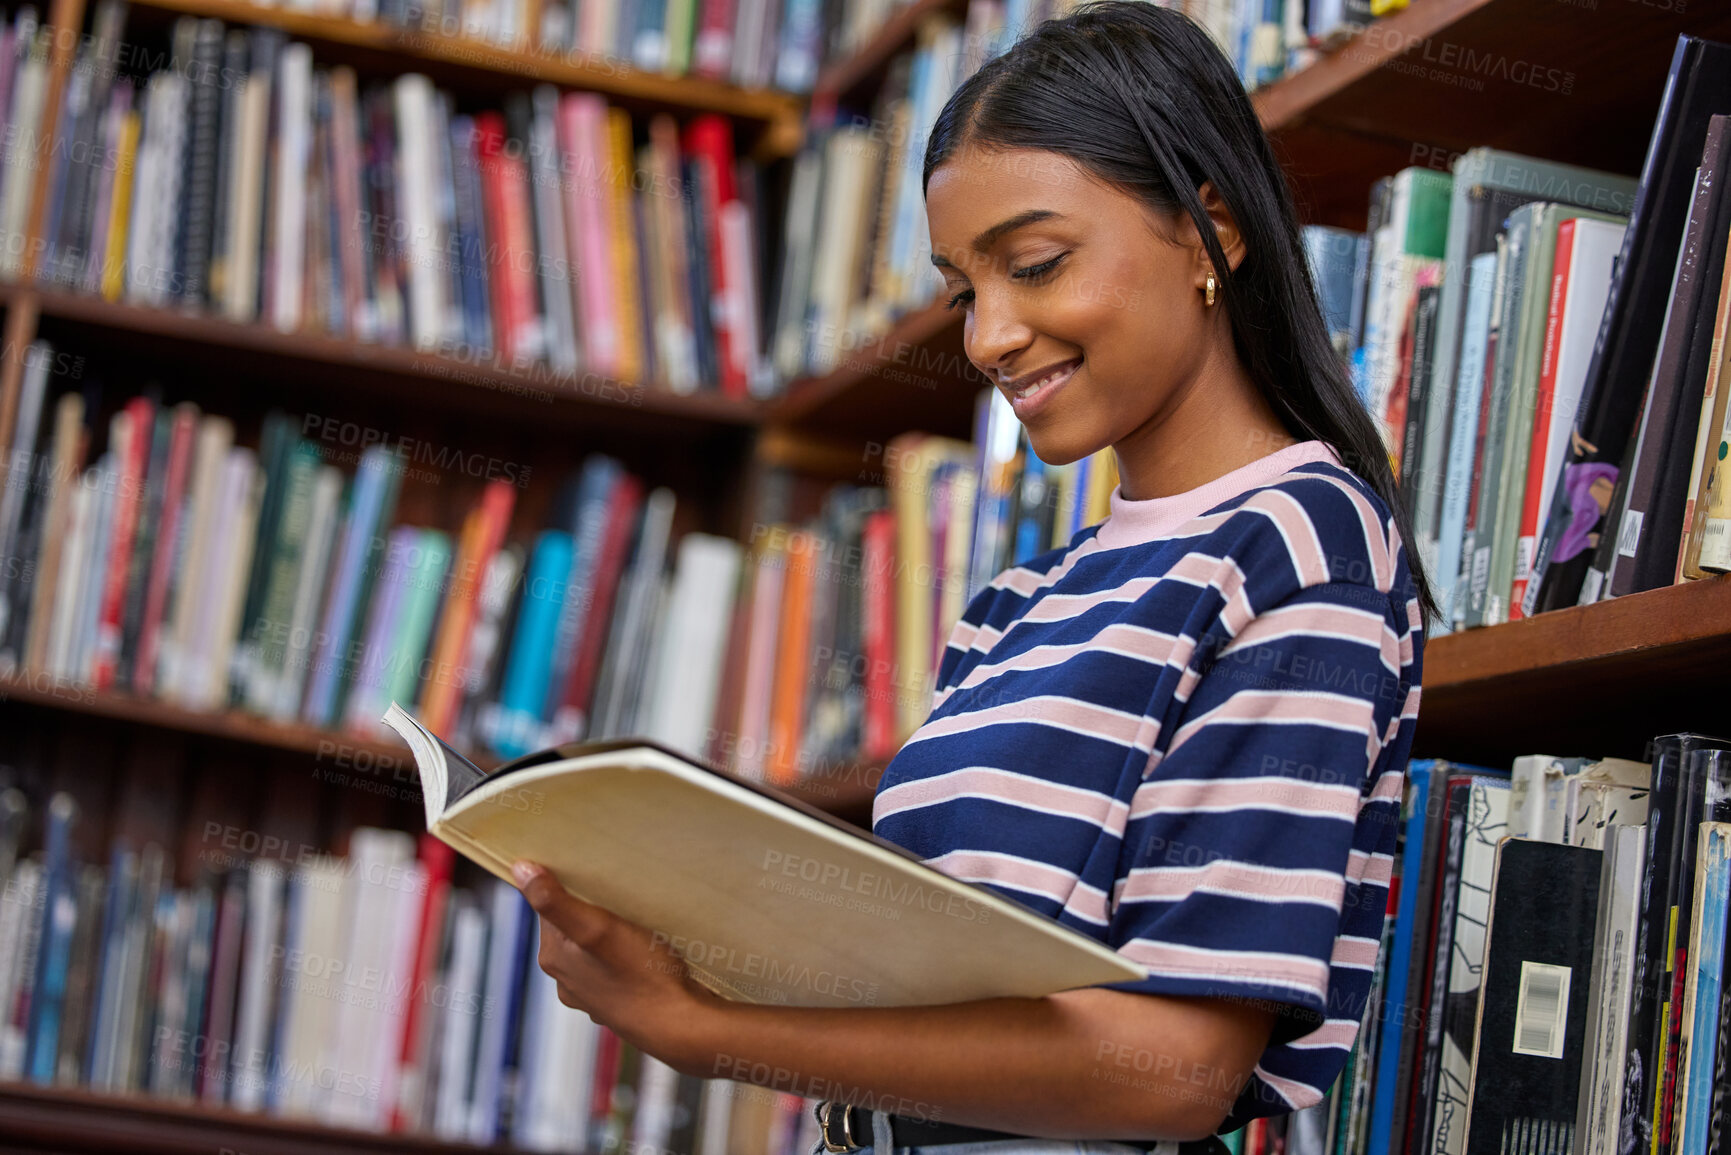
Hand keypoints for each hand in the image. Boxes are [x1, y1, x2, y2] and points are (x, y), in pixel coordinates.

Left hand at [511, 860, 724, 1073]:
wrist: (681, 1025)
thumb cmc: (642, 975)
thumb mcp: (597, 928)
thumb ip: (556, 901)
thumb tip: (520, 869)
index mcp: (553, 957)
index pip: (549, 906)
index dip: (568, 884)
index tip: (593, 871)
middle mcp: (566, 978)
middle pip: (571, 926)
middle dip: (591, 907)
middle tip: (620, 891)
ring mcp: (593, 994)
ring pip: (594, 947)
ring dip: (609, 930)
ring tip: (636, 918)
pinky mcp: (619, 1001)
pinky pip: (615, 966)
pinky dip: (625, 953)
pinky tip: (646, 949)